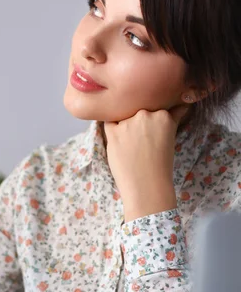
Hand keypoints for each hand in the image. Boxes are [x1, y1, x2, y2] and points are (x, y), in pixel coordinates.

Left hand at [104, 104, 188, 221]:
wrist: (147, 187)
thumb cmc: (161, 166)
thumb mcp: (170, 137)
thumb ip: (171, 118)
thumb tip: (182, 104)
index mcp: (163, 115)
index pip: (155, 105)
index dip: (151, 117)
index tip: (152, 129)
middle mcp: (146, 115)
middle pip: (138, 109)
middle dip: (139, 121)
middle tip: (142, 141)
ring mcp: (128, 123)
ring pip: (124, 115)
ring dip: (126, 125)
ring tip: (131, 146)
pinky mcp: (113, 133)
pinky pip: (109, 122)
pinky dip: (112, 128)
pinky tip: (118, 139)